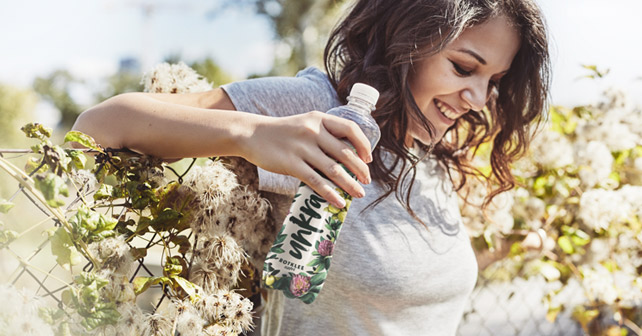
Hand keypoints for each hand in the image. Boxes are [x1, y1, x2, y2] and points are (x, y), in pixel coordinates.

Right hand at [241, 111, 372, 207]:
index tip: (368, 159)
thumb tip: (348, 157)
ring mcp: (302, 148)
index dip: (364, 145)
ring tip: (359, 194)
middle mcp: (313, 131)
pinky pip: (316, 181)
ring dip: (350, 184)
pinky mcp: (291, 164)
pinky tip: (339, 202)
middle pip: (345, 153)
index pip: (351, 129)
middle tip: (367, 181)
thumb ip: (324, 134)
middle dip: (360, 170)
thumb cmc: (283, 132)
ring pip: (333, 169)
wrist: (252, 134)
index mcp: (319, 119)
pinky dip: (330, 193)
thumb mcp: (305, 123)